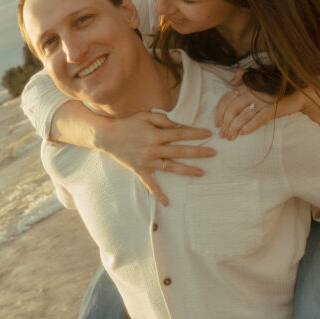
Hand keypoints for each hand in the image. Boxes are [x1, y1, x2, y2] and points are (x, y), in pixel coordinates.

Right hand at [97, 111, 215, 205]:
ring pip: (170, 167)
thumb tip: (178, 124)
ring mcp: (147, 161)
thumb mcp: (144, 116)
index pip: (179, 134)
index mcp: (154, 134)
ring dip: (187, 170)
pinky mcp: (140, 170)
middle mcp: (152, 149)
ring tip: (202, 172)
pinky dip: (158, 193)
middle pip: (179, 151)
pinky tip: (167, 202)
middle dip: (197, 152)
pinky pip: (150, 184)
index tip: (208, 134)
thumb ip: (162, 119)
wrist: (106, 136)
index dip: (195, 134)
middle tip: (213, 153)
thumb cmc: (127, 123)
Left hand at [215, 72, 307, 139]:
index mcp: (246, 85)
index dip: (220, 113)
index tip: (217, 124)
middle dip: (226, 124)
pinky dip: (249, 127)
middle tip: (223, 135)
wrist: (296, 92)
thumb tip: (230, 82)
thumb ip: (242, 77)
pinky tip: (243, 133)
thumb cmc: (274, 87)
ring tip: (230, 137)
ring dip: (234, 128)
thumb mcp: (257, 78)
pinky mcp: (272, 108)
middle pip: (232, 109)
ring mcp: (262, 100)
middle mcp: (252, 92)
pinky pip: (258, 119)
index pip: (227, 99)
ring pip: (243, 116)